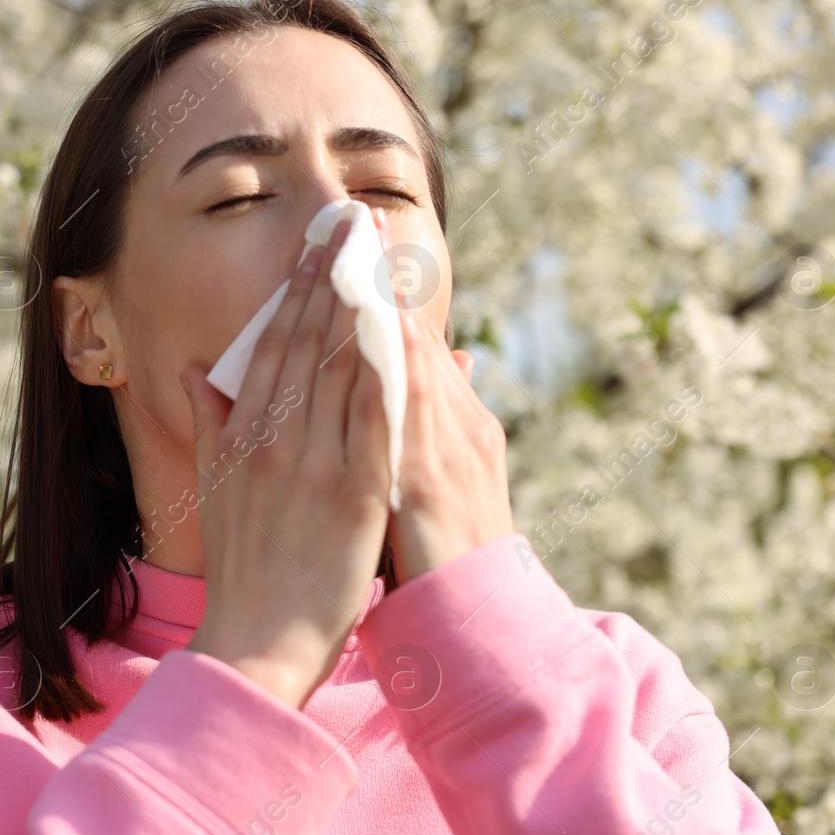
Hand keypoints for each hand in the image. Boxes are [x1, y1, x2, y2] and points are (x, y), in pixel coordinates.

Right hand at [179, 214, 391, 709]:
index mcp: (242, 437)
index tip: (314, 244)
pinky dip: (383, 370)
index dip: (295, 289)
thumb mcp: (211, 490)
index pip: (270, 346)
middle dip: (330, 277)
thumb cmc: (239, 573)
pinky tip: (398, 329)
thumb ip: (209, 425)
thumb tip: (195, 369)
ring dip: (360, 306)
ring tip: (377, 253)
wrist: (253, 644)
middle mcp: (274, 440)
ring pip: (337, 368)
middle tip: (350, 221)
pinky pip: (370, 418)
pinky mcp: (352, 494)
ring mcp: (313, 464)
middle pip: (305, 342)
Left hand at [373, 207, 514, 582]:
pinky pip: (410, 420)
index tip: (356, 234)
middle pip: (414, 336)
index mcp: (454, 425)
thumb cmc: (448, 555)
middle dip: (384, 274)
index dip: (382, 288)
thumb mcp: (446, 479)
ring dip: (386, 304)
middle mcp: (457, 428)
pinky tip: (374, 336)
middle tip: (359, 212)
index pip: (411, 342)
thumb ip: (441, 420)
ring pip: (415, 364)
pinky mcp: (432, 486)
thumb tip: (454, 360)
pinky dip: (394, 374)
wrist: (478, 623)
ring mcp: (447, 454)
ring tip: (362, 251)